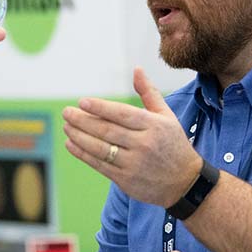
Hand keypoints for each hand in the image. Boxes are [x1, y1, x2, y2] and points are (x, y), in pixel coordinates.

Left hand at [63, 67, 200, 205]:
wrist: (185, 183)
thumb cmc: (173, 144)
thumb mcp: (167, 117)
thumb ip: (149, 93)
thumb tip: (137, 69)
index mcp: (154, 126)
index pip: (122, 114)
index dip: (100, 108)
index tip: (82, 102)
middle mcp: (144, 144)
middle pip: (107, 131)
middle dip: (83, 121)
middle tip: (67, 112)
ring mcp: (134, 164)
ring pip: (100, 148)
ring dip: (79, 136)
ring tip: (67, 126)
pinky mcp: (126, 180)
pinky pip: (99, 165)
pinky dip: (82, 154)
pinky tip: (71, 143)